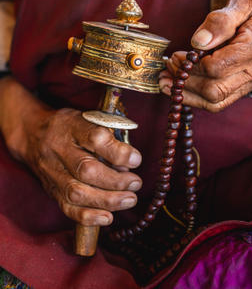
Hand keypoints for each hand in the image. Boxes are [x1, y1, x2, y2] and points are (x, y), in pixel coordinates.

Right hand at [0, 77, 141, 225]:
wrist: (32, 134)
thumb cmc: (69, 126)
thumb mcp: (88, 118)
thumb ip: (108, 136)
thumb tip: (129, 162)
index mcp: (71, 126)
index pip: (95, 138)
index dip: (118, 152)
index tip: (136, 159)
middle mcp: (59, 149)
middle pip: (86, 169)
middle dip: (116, 181)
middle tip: (136, 183)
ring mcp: (52, 172)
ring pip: (77, 192)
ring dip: (107, 200)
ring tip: (129, 199)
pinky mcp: (51, 190)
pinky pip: (67, 207)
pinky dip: (88, 216)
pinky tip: (108, 217)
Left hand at [159, 0, 251, 111]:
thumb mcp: (241, 2)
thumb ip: (220, 21)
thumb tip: (197, 42)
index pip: (216, 67)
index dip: (190, 65)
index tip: (175, 55)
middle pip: (214, 90)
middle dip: (185, 81)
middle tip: (168, 66)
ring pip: (215, 101)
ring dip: (186, 94)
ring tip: (165, 81)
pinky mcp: (245, 87)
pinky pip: (219, 102)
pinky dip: (196, 99)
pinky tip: (179, 89)